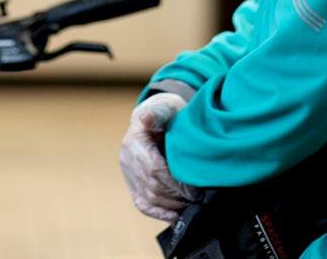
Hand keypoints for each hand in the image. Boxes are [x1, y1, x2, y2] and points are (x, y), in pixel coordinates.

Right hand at [118, 93, 198, 221]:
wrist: (155, 119)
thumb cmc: (165, 114)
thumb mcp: (163, 109)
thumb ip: (157, 113)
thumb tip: (146, 117)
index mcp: (134, 142)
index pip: (153, 170)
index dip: (174, 183)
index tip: (194, 189)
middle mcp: (127, 160)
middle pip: (152, 187)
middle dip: (177, 196)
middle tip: (198, 198)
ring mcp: (129, 175)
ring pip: (149, 198)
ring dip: (172, 205)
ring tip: (192, 204)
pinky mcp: (132, 186)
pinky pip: (143, 205)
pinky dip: (159, 213)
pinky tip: (175, 217)